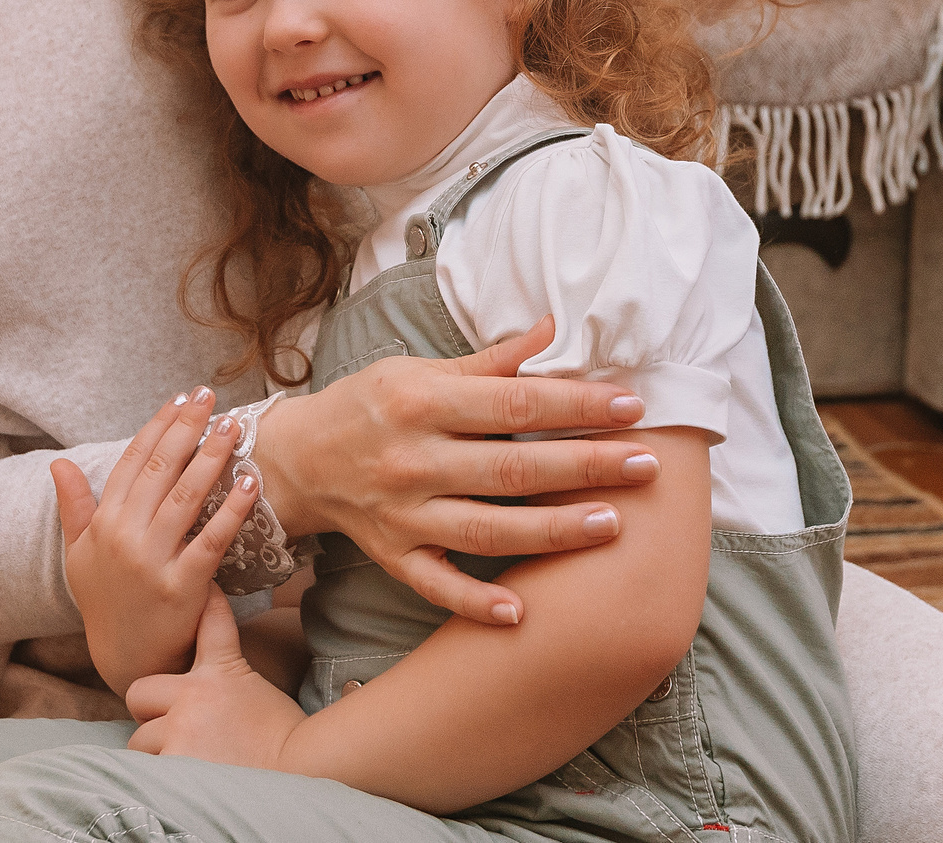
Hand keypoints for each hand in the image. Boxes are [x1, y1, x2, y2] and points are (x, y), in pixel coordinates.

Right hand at [50, 388, 257, 696]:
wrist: (127, 660)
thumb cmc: (106, 601)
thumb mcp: (79, 554)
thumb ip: (74, 507)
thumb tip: (58, 463)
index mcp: (104, 523)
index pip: (132, 461)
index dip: (157, 426)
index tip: (180, 398)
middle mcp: (125, 537)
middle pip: (160, 469)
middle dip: (187, 427)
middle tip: (210, 396)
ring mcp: (153, 561)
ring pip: (187, 497)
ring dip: (212, 457)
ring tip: (233, 428)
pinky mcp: (183, 586)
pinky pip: (212, 539)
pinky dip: (233, 510)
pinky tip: (250, 483)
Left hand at [127, 588, 308, 768]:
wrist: (301, 771)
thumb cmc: (284, 737)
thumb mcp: (258, 691)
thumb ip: (227, 676)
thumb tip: (208, 673)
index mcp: (220, 673)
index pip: (209, 623)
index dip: (206, 603)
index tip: (207, 588)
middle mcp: (193, 696)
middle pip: (139, 693)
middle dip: (149, 713)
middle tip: (173, 730)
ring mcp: (180, 730)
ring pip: (139, 741)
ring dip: (158, 752)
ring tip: (190, 764)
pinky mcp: (174, 763)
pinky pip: (148, 771)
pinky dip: (162, 779)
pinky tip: (186, 784)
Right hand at [249, 316, 659, 624]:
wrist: (297, 459)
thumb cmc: (370, 404)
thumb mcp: (420, 369)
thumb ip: (491, 360)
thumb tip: (553, 328)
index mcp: (423, 401)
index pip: (516, 403)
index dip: (577, 403)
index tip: (632, 405)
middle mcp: (414, 458)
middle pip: (513, 467)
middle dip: (585, 466)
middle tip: (645, 465)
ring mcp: (404, 513)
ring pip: (488, 528)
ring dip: (553, 530)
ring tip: (612, 524)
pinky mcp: (394, 555)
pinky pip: (437, 585)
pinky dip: (475, 601)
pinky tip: (522, 613)